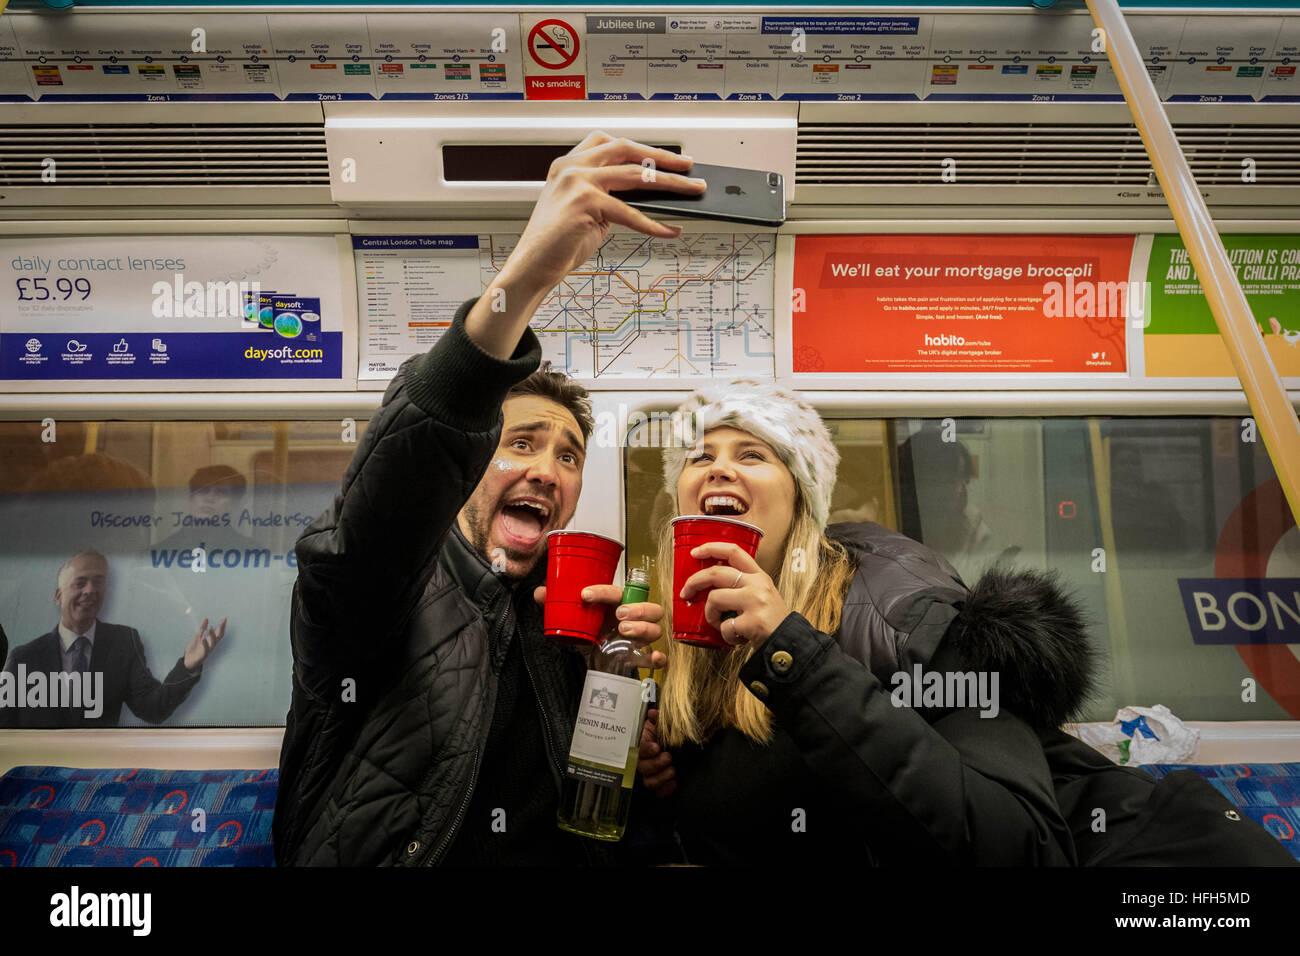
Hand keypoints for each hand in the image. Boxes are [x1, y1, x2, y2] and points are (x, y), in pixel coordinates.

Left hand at [183, 617, 225, 672]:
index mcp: (210, 640)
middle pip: (219, 636)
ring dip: (212, 635)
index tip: (224, 619)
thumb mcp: (197, 637)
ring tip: (210, 627)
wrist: (188, 661)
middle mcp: (211, 645)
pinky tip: (203, 638)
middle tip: (223, 621)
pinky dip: (205, 644)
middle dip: (221, 629)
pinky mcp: (203, 655)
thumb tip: (206, 619)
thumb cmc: (194, 649)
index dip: (222, 626)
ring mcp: (208, 650)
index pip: (218, 632)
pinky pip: (205, 649)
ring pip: (213, 642)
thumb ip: (202, 629)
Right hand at [504, 132, 705, 290]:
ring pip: (636, 176)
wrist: (532, 266)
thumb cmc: (558, 243)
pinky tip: (670, 230)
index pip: (609, 142)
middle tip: (689, 166)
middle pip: (626, 149)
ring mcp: (577, 182)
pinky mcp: (585, 203)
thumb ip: (611, 196)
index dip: (641, 147)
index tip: (665, 155)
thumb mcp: (587, 211)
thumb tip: (651, 194)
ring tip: (693, 191)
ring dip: (670, 183)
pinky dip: (655, 224)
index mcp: (568, 164)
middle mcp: (572, 167)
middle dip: (663, 157)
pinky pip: (631, 213)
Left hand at [533, 585, 666, 667]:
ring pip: (655, 628)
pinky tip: (653, 656)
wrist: (591, 657)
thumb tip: (541, 593)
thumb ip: (557, 604)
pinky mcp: (640, 656)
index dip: (603, 591)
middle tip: (619, 615)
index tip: (585, 595)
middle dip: (637, 609)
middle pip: (649, 607)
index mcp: (617, 604)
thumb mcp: (572, 618)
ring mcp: (639, 637)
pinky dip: (658, 656)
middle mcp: (633, 618)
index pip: (616, 591)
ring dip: (643, 627)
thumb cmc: (588, 631)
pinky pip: (657, 656)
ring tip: (624, 631)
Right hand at [638, 708, 674, 797]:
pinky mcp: (659, 786)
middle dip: (655, 764)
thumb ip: (657, 719)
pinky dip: (666, 790)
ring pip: (649, 782)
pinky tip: (674, 784)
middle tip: (668, 757)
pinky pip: (659, 793)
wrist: (676, 747)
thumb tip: (652, 713)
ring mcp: (650, 775)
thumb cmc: (665, 736)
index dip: (646, 750)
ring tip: (672, 771)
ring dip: (660, 778)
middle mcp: (643, 762)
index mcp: (643, 746)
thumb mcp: (661, 725)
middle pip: (642, 768)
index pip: (638, 750)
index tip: (656, 747)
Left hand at [679, 542, 788, 650]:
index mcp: (759, 576)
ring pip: (714, 599)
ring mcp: (755, 602)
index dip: (711, 548)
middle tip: (686, 593)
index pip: (734, 551)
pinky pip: (724, 626)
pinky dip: (726, 636)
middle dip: (694, 582)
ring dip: (710, 615)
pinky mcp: (753, 622)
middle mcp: (758, 585)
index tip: (695, 552)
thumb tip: (708, 585)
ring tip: (721, 624)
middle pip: (716, 573)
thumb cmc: (771, 622)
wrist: (789, 644)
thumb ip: (742, 586)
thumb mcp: (762, 595)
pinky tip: (737, 638)